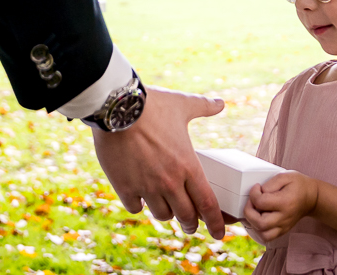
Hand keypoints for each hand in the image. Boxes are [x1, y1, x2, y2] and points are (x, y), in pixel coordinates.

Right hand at [91, 86, 225, 238]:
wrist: (116, 107)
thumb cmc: (152, 105)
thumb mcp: (182, 104)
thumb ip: (204, 106)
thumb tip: (221, 102)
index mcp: (188, 166)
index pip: (207, 204)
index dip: (215, 223)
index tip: (218, 233)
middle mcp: (169, 182)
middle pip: (186, 216)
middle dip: (190, 224)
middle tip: (190, 225)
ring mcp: (146, 186)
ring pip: (162, 214)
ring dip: (166, 213)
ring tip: (164, 206)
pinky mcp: (124, 187)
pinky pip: (135, 207)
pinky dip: (139, 205)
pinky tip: (139, 197)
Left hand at [244, 172, 319, 243]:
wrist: (312, 198)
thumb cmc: (298, 185)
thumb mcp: (285, 176)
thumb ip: (270, 183)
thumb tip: (259, 192)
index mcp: (285, 202)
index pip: (261, 202)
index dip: (253, 193)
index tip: (257, 187)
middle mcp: (284, 217)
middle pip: (260, 224)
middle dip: (249, 212)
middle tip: (251, 201)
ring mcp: (284, 226)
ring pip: (263, 235)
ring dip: (253, 223)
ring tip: (255, 211)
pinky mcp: (283, 230)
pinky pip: (268, 237)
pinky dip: (259, 229)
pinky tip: (259, 218)